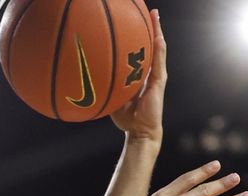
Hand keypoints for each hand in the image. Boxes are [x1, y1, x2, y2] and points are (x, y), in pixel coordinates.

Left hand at [110, 9, 166, 144]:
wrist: (140, 132)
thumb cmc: (126, 118)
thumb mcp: (113, 98)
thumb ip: (106, 87)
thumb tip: (88, 79)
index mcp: (140, 75)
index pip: (141, 52)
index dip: (139, 37)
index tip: (134, 21)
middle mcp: (150, 73)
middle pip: (151, 45)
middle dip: (150, 27)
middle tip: (148, 10)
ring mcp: (156, 76)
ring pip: (158, 49)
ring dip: (157, 31)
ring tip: (155, 15)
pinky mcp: (159, 83)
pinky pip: (159, 62)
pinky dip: (159, 49)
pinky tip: (158, 37)